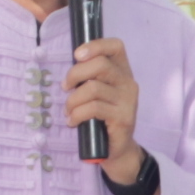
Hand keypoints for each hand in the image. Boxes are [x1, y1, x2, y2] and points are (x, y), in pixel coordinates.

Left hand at [65, 36, 142, 180]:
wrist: (117, 149)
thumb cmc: (102, 117)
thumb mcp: (97, 93)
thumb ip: (90, 77)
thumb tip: (71, 65)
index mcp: (123, 71)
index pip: (115, 46)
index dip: (95, 45)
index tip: (76, 55)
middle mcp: (128, 83)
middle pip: (101, 65)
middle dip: (75, 74)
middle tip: (65, 87)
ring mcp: (128, 101)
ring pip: (93, 88)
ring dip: (73, 100)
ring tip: (68, 111)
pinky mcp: (123, 118)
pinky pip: (94, 108)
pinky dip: (77, 114)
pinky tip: (73, 121)